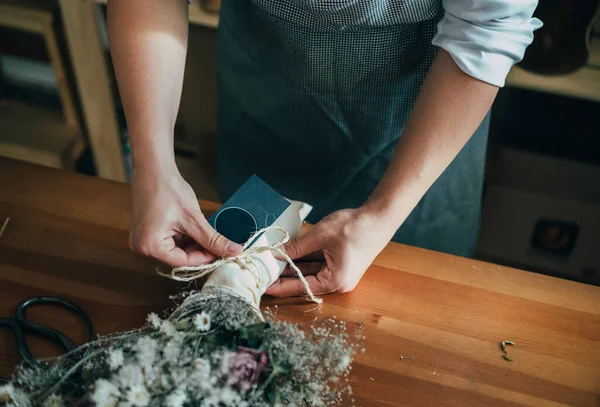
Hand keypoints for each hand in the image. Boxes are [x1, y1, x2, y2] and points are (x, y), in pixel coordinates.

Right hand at [129, 163, 242, 265]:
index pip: (184, 262)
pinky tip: (192, 225)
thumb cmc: (168, 189)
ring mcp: (142, 240)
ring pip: (176, 249)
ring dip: (192, 242)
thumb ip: (213, 239)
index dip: (206, 258)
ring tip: (203, 228)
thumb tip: (235, 252)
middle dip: (199, 249)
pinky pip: (169, 241)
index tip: (223, 252)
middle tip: (217, 241)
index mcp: (150, 246)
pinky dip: (183, 236)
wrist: (153, 168)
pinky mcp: (146, 232)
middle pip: (179, 257)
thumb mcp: (194, 218)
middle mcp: (142, 247)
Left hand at [265, 206, 397, 296]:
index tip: (262, 285)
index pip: (300, 286)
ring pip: (309, 272)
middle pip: (304, 281)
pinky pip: (317, 264)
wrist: (379, 217)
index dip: (279, 286)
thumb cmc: (355, 227)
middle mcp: (338, 283)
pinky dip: (303, 260)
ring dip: (292, 266)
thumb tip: (274, 254)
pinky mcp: (340, 264)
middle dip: (283, 274)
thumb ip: (296, 247)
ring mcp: (339, 274)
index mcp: (335, 281)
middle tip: (261, 271)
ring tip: (270, 262)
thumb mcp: (320, 235)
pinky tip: (287, 255)